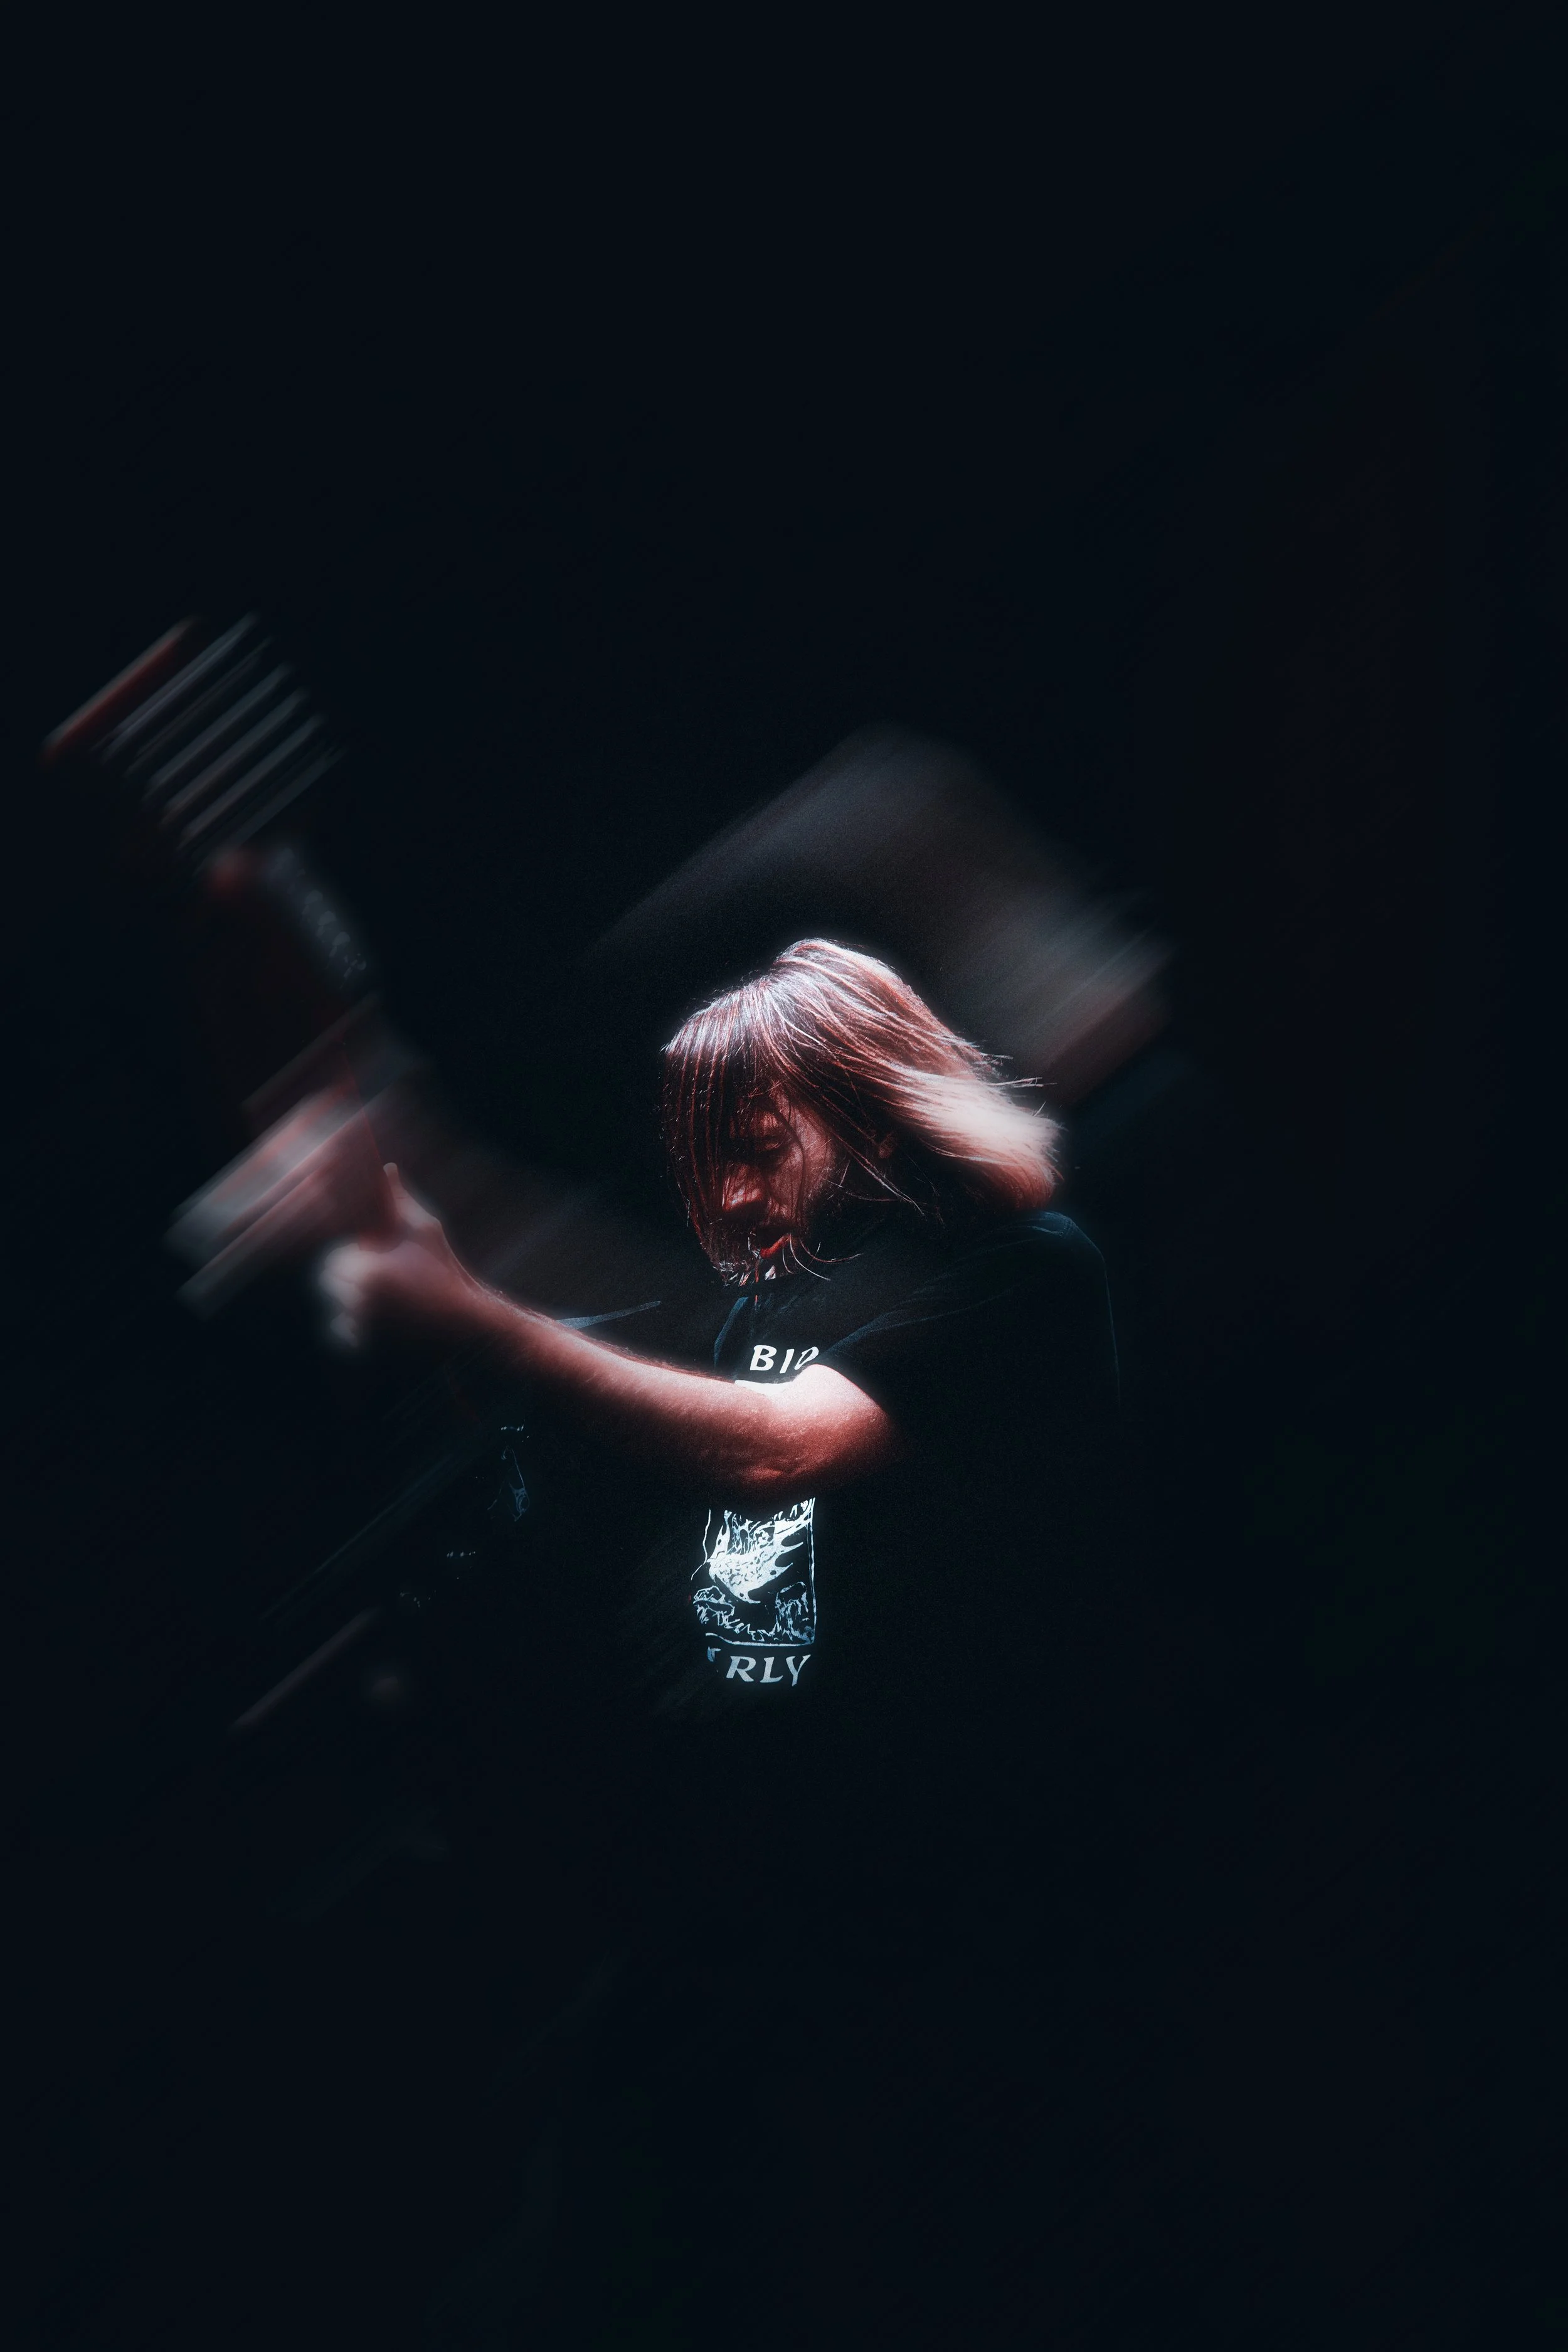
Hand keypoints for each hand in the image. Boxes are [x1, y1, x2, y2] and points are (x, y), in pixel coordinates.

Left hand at [318, 1165, 486, 1350]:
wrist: (465, 1322)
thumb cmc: (444, 1270)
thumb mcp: (423, 1230)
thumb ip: (397, 1200)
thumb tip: (386, 1169)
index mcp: (367, 1273)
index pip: (332, 1261)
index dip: (351, 1259)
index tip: (372, 1258)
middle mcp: (359, 1304)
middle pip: (330, 1287)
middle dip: (347, 1281)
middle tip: (381, 1279)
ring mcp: (362, 1330)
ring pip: (335, 1310)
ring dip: (348, 1304)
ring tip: (384, 1300)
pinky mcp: (368, 1348)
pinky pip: (344, 1335)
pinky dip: (353, 1329)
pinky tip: (380, 1320)